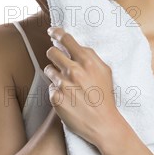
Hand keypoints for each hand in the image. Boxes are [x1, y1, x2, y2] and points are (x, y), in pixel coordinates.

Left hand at [44, 27, 119, 148]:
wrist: (102, 123)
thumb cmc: (105, 96)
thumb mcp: (104, 71)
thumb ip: (90, 57)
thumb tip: (76, 46)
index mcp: (87, 61)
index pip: (65, 39)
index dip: (56, 32)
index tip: (51, 31)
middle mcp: (73, 70)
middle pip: (51, 51)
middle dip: (54, 54)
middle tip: (58, 60)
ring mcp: (63, 84)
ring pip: (48, 69)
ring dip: (54, 73)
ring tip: (66, 82)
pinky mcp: (55, 98)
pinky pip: (50, 87)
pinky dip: (56, 90)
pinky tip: (67, 97)